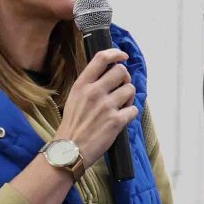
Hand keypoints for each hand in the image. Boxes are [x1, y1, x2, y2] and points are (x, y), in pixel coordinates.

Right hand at [55, 48, 139, 168]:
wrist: (69, 150)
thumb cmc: (72, 126)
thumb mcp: (74, 98)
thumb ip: (89, 85)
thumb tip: (107, 76)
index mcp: (82, 84)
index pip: (101, 58)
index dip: (115, 53)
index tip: (123, 56)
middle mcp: (94, 92)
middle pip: (121, 71)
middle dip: (125, 78)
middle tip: (122, 88)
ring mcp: (106, 106)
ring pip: (130, 89)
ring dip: (130, 97)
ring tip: (122, 105)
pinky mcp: (116, 121)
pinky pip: (133, 109)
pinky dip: (131, 113)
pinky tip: (123, 118)